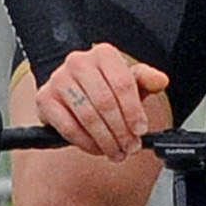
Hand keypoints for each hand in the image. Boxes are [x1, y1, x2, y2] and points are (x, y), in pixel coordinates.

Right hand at [36, 43, 169, 160]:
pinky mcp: (44, 99)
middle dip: (121, 130)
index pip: (122, 83)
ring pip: (87, 116)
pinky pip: (68, 126)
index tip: (140, 130)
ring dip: (105, 140)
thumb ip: (147, 80)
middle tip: (130, 148)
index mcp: (103, 54)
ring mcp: (58, 79)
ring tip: (116, 152)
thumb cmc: (106, 86)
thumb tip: (161, 80)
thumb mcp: (131, 81)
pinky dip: (85, 142)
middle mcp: (78, 62)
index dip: (134, 111)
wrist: (76, 90)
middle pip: (105, 102)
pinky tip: (97, 149)